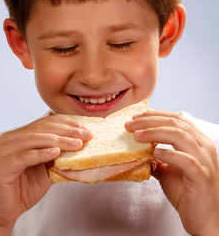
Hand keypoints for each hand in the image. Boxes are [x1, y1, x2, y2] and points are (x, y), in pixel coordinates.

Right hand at [0, 114, 91, 233]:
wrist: (3, 210)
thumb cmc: (24, 188)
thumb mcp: (46, 168)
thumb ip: (58, 156)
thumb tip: (81, 146)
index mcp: (22, 135)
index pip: (47, 122)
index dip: (68, 124)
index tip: (85, 129)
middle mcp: (13, 138)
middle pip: (43, 128)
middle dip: (67, 131)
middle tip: (86, 135)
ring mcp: (6, 149)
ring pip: (36, 139)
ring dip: (60, 141)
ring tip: (77, 144)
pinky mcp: (4, 164)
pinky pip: (26, 156)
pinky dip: (42, 153)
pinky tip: (56, 153)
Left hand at [125, 110, 218, 235]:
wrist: (205, 220)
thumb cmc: (188, 194)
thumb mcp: (167, 170)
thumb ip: (157, 156)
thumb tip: (138, 146)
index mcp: (197, 141)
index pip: (176, 119)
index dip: (155, 115)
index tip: (136, 116)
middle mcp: (203, 147)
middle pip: (176, 123)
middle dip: (150, 121)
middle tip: (131, 124)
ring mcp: (204, 160)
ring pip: (180, 136)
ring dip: (155, 133)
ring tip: (137, 135)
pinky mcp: (202, 176)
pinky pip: (186, 160)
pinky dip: (169, 153)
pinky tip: (155, 152)